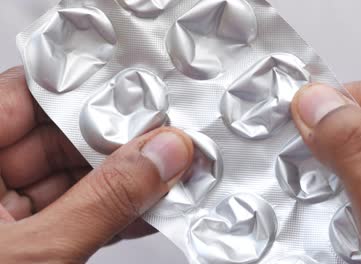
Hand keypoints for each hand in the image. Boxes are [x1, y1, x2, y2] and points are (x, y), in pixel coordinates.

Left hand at [0, 67, 193, 261]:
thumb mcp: (38, 252)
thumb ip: (104, 201)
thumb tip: (164, 155)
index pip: (23, 96)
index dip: (81, 86)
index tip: (133, 86)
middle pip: (57, 138)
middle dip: (117, 140)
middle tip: (165, 137)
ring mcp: (5, 214)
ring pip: (74, 178)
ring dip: (125, 181)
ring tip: (169, 173)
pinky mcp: (29, 242)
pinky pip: (76, 214)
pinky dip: (112, 213)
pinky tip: (148, 209)